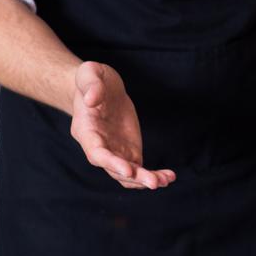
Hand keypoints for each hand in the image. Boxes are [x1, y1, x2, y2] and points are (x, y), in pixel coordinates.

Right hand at [69, 62, 174, 190]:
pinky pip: (138, 169)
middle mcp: (98, 146)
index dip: (111, 163)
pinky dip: (152, 175)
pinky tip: (168, 177)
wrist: (100, 88)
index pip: (96, 153)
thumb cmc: (91, 79)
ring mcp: (114, 151)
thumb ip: (90, 85)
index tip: (128, 170)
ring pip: (127, 174)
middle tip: (154, 182)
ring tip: (166, 180)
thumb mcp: (89, 73)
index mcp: (86, 131)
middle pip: (113, 169)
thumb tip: (92, 99)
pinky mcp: (128, 151)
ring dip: (145, 180)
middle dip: (133, 177)